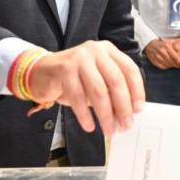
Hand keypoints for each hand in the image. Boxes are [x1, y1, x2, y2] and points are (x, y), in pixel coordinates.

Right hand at [29, 40, 145, 134]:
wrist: (42, 72)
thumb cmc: (74, 78)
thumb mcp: (97, 78)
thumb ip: (112, 90)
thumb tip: (129, 113)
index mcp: (108, 50)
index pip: (129, 69)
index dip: (137, 91)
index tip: (138, 110)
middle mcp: (95, 50)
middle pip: (115, 81)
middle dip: (122, 107)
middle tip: (125, 125)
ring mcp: (79, 58)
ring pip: (98, 91)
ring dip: (105, 114)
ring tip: (108, 130)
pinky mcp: (64, 69)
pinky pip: (78, 97)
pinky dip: (85, 115)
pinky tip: (89, 126)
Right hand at [143, 38, 179, 69]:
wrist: (149, 44)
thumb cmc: (161, 43)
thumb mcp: (169, 43)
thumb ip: (176, 48)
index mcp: (166, 46)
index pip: (175, 57)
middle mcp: (161, 51)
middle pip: (172, 62)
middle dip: (177, 65)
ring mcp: (157, 57)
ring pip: (167, 65)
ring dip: (172, 66)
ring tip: (175, 65)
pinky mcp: (154, 61)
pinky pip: (162, 67)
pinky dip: (166, 67)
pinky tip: (169, 65)